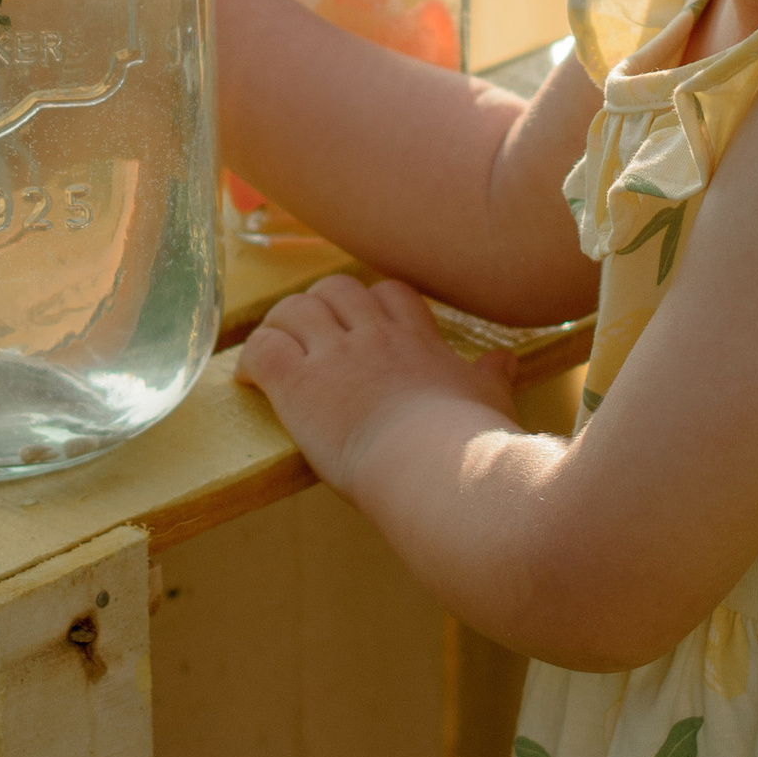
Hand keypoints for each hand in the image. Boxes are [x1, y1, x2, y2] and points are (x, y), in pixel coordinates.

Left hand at [237, 273, 514, 494]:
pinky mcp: (299, 384)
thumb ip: (492, 377)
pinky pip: (262, 350)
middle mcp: (372, 336)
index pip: (390, 293)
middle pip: (337, 289)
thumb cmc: (468, 443)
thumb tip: (506, 360)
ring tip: (276, 350)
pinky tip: (251, 381)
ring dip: (281, 325)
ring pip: (293, 308)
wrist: (432, 467)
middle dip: (321, 305)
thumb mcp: (489, 401)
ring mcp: (333, 355)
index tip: (365, 324)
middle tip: (312, 336)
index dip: (372, 303)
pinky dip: (250, 360)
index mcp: (417, 340)